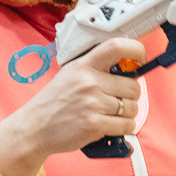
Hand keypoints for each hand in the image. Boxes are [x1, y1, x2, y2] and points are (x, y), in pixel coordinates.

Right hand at [0, 38, 146, 175]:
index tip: (141, 59)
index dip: (136, 50)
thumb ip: (94, 69)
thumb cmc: (54, 102)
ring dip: (128, 114)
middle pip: (133, 86)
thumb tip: (127, 69)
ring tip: (112, 115)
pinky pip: (127, 125)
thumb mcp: (69, 75)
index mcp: (83, 66)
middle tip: (119, 100)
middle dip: (131, 95)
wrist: (34, 127)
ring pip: (132, 107)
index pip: (116, 47)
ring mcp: (93, 104)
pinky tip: (112, 126)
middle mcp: (89, 82)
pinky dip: (125, 128)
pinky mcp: (95, 124)